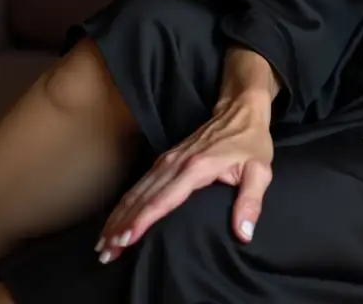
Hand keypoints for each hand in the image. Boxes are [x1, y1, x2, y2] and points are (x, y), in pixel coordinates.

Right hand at [95, 92, 273, 263]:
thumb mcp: (260, 171)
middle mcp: (176, 164)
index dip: (142, 221)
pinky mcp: (165, 160)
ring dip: (118, 216)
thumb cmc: (251, 142)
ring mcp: (168, 160)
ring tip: (103, 244)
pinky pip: (140, 184)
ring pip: (136, 191)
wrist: (240, 110)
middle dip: (121, 226)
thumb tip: (244, 234)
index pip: (163, 199)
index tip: (125, 241)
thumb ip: (250, 202)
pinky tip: (115, 220)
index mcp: (197, 168)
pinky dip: (125, 204)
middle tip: (105, 253)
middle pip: (142, 198)